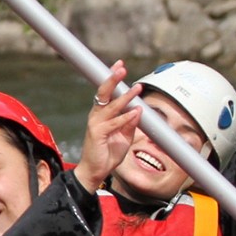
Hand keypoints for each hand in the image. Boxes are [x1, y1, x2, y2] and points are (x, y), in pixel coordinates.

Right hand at [73, 60, 142, 191]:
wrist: (96, 170)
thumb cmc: (107, 153)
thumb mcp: (124, 135)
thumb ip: (130, 123)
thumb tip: (139, 110)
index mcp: (102, 114)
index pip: (107, 92)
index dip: (112, 78)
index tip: (119, 65)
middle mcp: (97, 116)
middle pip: (103, 93)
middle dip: (112, 80)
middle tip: (121, 68)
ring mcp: (96, 124)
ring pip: (111, 106)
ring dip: (125, 96)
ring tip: (136, 88)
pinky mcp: (97, 133)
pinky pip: (114, 123)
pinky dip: (126, 117)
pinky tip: (135, 112)